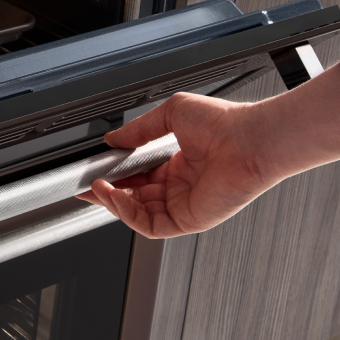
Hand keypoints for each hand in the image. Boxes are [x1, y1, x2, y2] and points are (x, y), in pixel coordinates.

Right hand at [78, 62, 339, 238]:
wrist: (252, 139)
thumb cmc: (226, 123)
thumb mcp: (171, 114)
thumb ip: (139, 129)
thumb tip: (113, 139)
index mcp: (179, 164)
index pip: (137, 176)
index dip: (114, 175)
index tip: (95, 170)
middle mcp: (181, 186)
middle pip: (134, 197)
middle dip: (108, 192)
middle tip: (87, 183)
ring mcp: (185, 205)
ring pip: (138, 213)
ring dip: (114, 203)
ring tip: (97, 188)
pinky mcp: (190, 219)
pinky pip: (151, 225)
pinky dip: (128, 214)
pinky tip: (115, 198)